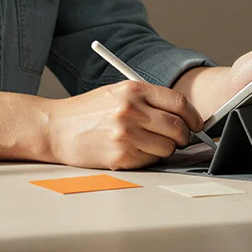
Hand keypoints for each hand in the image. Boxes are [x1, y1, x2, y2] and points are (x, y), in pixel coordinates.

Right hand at [44, 80, 204, 170]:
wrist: (55, 129)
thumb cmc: (88, 112)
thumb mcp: (117, 93)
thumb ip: (148, 100)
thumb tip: (183, 116)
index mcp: (133, 90)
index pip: (179, 103)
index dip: (193, 116)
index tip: (196, 123)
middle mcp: (131, 110)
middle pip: (178, 127)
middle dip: (184, 136)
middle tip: (180, 138)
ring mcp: (126, 135)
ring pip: (168, 148)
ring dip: (166, 149)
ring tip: (149, 143)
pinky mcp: (120, 157)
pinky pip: (151, 161)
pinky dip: (149, 158)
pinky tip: (133, 151)